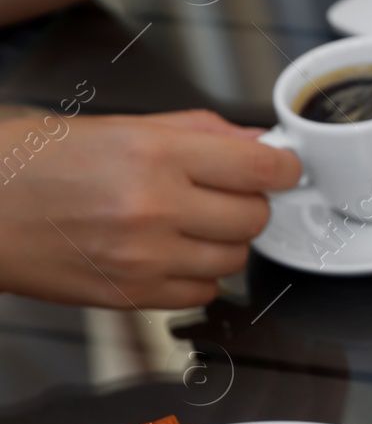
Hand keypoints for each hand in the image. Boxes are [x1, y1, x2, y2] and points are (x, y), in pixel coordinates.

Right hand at [0, 109, 300, 307]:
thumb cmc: (35, 163)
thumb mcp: (120, 126)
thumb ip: (199, 131)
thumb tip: (258, 141)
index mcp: (153, 156)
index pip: (260, 169)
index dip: (284, 168)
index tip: (284, 168)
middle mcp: (153, 209)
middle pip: (255, 217)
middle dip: (248, 202)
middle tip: (221, 192)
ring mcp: (144, 259)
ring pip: (235, 259)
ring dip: (224, 240)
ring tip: (188, 221)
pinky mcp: (131, 297)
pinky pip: (203, 291)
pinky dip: (198, 274)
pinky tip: (168, 251)